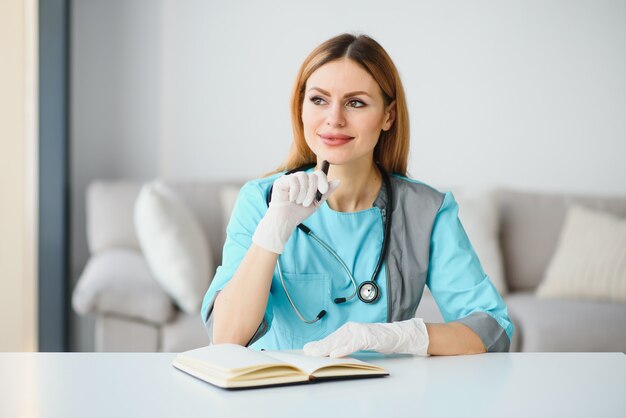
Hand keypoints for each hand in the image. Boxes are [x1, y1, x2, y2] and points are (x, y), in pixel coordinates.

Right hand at [252, 170, 339, 253]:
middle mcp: (300, 179)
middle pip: (312, 176)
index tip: (323, 191)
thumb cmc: (299, 212)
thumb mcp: (316, 203)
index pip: (318, 174)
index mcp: (308, 183)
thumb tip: (338, 181)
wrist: (285, 220)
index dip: (323, 180)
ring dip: (303, 193)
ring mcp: (290, 178)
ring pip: (303, 177)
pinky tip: (291, 199)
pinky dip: (295, 192)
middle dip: (312, 191)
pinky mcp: (281, 181)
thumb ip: (326, 192)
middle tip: (307, 203)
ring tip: (299, 202)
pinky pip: (293, 180)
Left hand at [303, 318, 429, 357]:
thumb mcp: (359, 342)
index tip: (306, 349)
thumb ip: (346, 344)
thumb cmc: (378, 340)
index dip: (319, 344)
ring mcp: (359, 331)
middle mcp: (352, 328)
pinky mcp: (367, 337)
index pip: (331, 338)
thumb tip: (330, 352)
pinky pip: (353, 344)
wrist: (397, 336)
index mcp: (349, 329)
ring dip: (327, 348)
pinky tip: (334, 354)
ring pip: (340, 341)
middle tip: (307, 352)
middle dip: (319, 346)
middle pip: (333, 339)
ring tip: (316, 354)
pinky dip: (343, 349)